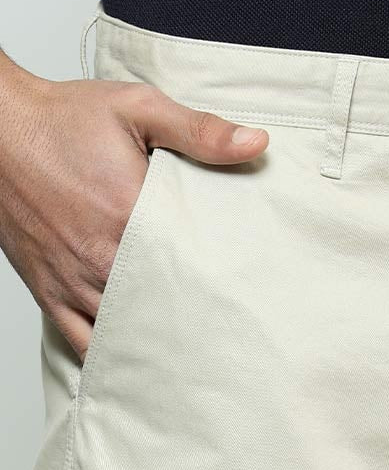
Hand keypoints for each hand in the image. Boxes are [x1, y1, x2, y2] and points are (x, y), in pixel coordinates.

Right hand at [0, 50, 268, 361]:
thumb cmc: (64, 120)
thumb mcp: (138, 110)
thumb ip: (200, 131)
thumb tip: (257, 143)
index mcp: (129, 217)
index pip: (193, 269)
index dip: (223, 285)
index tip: (247, 295)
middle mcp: (100, 258)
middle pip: (163, 311)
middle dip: (196, 322)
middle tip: (229, 332)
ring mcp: (72, 281)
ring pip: (125, 335)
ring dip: (158, 342)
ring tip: (193, 351)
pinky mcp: (49, 291)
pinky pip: (82, 343)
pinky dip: (111, 356)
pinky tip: (137, 359)